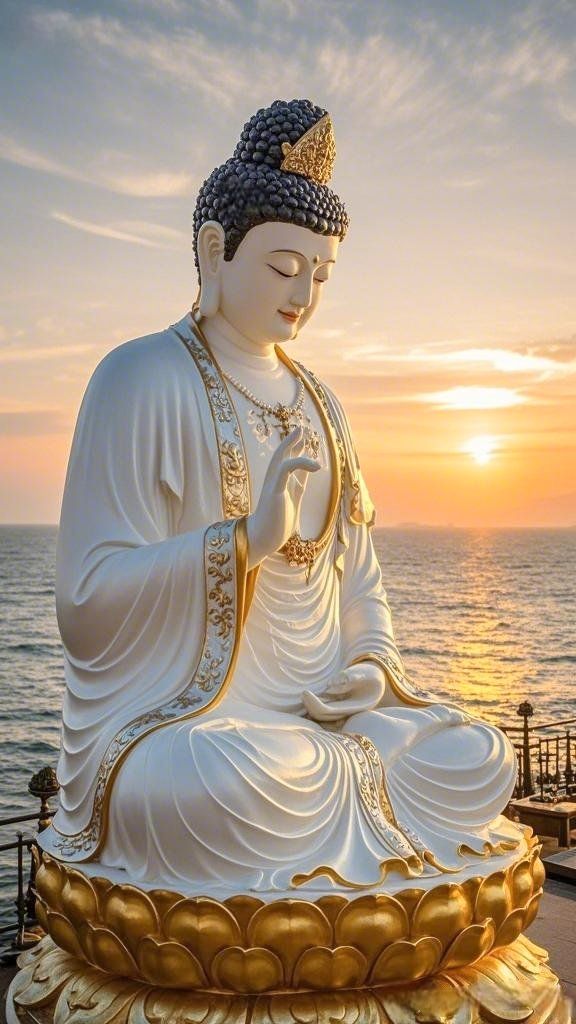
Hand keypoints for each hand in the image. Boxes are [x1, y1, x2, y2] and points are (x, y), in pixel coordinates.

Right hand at [245, 426, 320, 568]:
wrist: (263, 539)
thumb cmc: (277, 526)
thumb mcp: (293, 503)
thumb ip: (297, 490)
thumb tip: (304, 479)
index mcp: (279, 485)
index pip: (287, 463)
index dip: (295, 451)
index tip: (303, 441)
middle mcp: (274, 482)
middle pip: (280, 456)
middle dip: (290, 442)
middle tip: (300, 429)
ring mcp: (273, 485)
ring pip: (280, 458)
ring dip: (290, 445)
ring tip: (302, 435)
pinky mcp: (275, 490)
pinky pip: (286, 469)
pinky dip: (300, 463)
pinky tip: (315, 465)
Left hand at [302, 662, 385, 722]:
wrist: (375, 680)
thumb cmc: (370, 675)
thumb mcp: (365, 673)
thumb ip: (351, 677)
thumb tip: (332, 684)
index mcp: (355, 708)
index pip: (329, 711)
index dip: (315, 704)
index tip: (305, 692)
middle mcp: (348, 714)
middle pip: (322, 717)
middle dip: (310, 706)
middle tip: (302, 692)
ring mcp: (342, 713)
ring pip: (321, 718)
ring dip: (310, 709)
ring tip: (304, 695)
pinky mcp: (338, 709)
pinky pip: (323, 714)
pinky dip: (314, 708)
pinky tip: (308, 700)